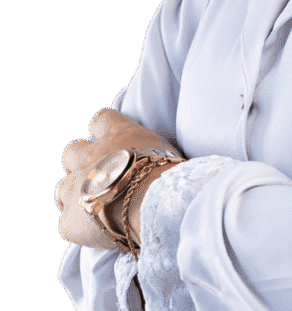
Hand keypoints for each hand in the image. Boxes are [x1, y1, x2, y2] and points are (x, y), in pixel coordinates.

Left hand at [55, 108, 181, 248]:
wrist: (152, 202)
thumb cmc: (168, 174)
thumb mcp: (161, 151)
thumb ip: (145, 153)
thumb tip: (149, 164)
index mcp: (116, 135)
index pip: (101, 120)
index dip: (105, 132)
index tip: (113, 143)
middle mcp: (89, 156)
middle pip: (73, 152)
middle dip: (82, 164)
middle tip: (101, 178)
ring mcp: (74, 188)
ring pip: (63, 188)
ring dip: (76, 196)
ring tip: (97, 208)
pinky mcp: (69, 221)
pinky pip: (69, 224)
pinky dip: (82, 228)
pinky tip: (100, 232)